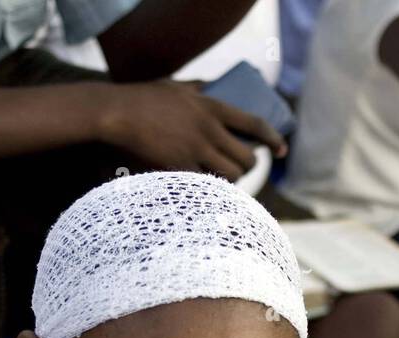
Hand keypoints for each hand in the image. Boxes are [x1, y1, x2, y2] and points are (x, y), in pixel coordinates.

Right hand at [97, 80, 285, 181]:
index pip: (253, 124)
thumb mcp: (178, 86)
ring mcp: (194, 151)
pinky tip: (204, 190)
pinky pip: (203, 186)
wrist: (117, 113)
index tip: (281, 149)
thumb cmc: (143, 98)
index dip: (272, 138)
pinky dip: (207, 189)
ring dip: (230, 181)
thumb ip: (198, 89)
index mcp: (211, 106)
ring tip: (223, 179)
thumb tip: (212, 87)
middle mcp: (209, 130)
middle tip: (243, 169)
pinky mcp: (178, 168)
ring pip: (229, 176)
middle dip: (249, 167)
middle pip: (246, 158)